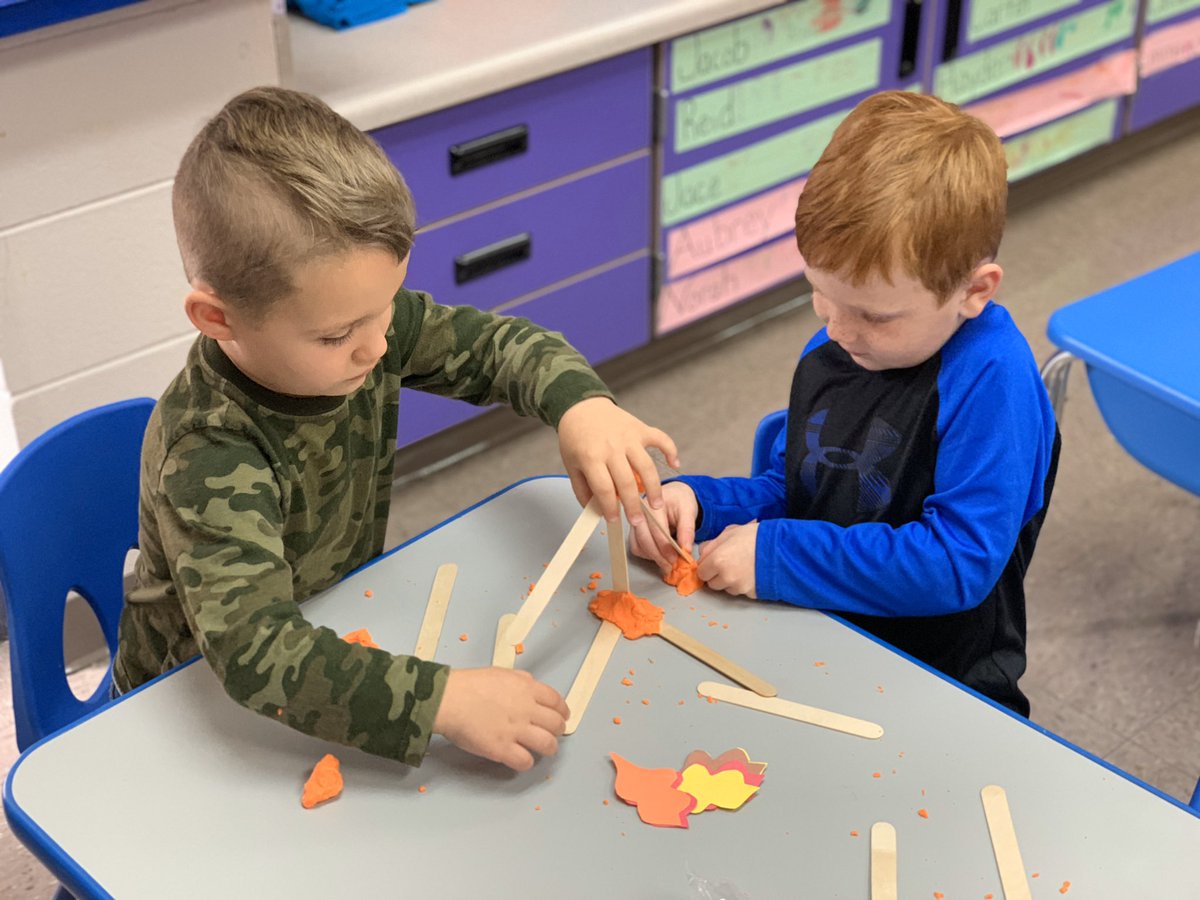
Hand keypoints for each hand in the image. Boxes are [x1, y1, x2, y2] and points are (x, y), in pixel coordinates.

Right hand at [432, 667, 568, 770]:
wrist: (449, 699)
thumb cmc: (469, 685)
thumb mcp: (501, 673)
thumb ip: (521, 680)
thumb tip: (531, 685)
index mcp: (527, 689)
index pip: (557, 702)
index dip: (562, 712)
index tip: (561, 717)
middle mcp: (526, 710)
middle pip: (556, 724)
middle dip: (557, 730)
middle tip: (551, 733)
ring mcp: (516, 730)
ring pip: (548, 745)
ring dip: (548, 748)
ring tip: (542, 749)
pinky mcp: (503, 749)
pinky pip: (525, 761)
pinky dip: (527, 762)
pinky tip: (521, 758)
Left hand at [556, 397, 679, 525]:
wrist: (581, 406)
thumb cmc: (575, 438)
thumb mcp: (571, 465)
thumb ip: (583, 490)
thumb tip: (597, 511)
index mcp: (591, 457)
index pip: (604, 489)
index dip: (610, 508)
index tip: (614, 520)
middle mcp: (612, 447)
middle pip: (627, 482)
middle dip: (634, 506)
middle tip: (638, 522)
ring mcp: (628, 437)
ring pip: (646, 466)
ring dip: (654, 488)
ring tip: (657, 506)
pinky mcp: (640, 428)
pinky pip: (661, 439)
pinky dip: (671, 450)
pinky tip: (676, 464)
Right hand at [628, 482, 698, 574]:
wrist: (674, 495)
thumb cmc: (680, 501)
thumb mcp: (689, 510)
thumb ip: (688, 529)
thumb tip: (686, 550)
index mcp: (653, 502)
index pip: (656, 528)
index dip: (666, 546)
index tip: (676, 559)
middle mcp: (639, 512)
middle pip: (644, 539)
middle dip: (659, 555)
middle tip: (672, 565)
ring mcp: (634, 522)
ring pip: (638, 546)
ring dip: (653, 557)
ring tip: (668, 562)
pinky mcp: (633, 532)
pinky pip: (636, 548)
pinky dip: (648, 555)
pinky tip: (660, 555)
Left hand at [696, 522, 758, 598]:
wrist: (781, 547)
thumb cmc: (756, 537)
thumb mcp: (730, 532)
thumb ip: (711, 544)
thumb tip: (702, 553)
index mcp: (717, 560)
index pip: (701, 572)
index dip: (707, 566)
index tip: (713, 561)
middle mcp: (726, 577)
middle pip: (712, 583)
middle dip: (716, 575)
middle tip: (729, 563)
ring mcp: (739, 587)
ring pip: (727, 588)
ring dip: (730, 581)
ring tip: (743, 566)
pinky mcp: (751, 593)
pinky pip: (741, 591)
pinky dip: (743, 584)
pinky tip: (751, 572)